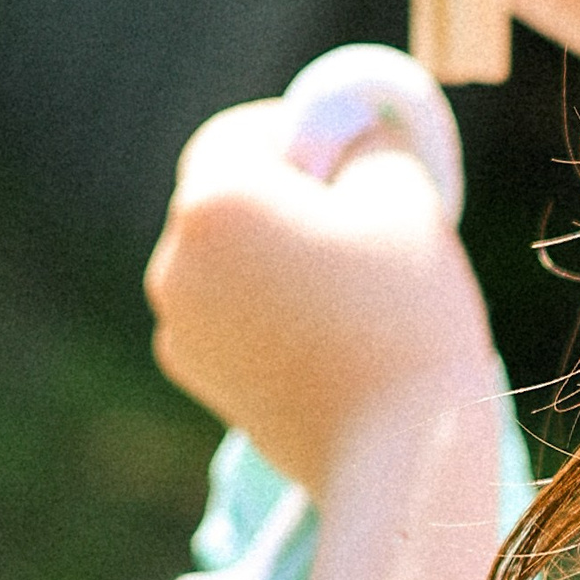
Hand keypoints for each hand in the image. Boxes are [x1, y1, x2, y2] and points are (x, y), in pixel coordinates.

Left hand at [145, 104, 494, 492]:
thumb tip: (349, 126)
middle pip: (227, 194)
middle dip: (285, 195)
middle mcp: (174, 259)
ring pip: (225, 255)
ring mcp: (178, 323)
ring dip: (273, 252)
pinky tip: (324, 333)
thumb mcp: (405, 193)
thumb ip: (369, 138)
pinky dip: (263, 305)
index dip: (300, 133)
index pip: (241, 132)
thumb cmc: (406, 314)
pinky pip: (225, 310)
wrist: (396, 453)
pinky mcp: (197, 374)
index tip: (353, 161)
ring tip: (347, 288)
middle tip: (360, 223)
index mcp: (214, 201)